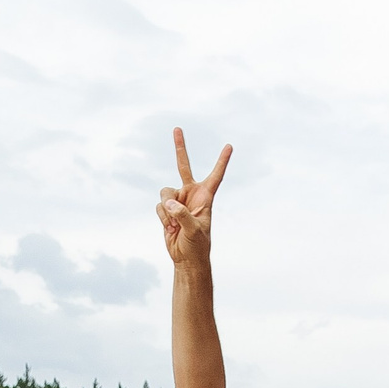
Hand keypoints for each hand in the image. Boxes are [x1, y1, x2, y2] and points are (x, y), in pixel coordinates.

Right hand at [157, 128, 231, 267]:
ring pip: (164, 191)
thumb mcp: (194, 231)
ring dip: (167, 209)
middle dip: (180, 147)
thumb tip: (168, 203)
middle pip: (183, 166)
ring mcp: (178, 200)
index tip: (229, 146)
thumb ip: (183, 215)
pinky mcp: (167, 209)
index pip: (215, 176)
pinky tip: (170, 228)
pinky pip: (158, 205)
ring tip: (175, 225)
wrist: (186, 258)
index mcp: (205, 197)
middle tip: (177, 128)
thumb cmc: (197, 246)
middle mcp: (191, 194)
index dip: (222, 161)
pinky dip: (162, 217)